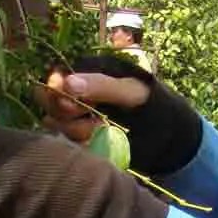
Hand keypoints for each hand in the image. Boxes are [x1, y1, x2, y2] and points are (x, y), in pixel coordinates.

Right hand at [36, 54, 203, 175]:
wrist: (167, 135)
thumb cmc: (152, 104)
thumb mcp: (131, 92)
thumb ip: (101, 86)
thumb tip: (67, 83)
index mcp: (87, 73)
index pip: (54, 81)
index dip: (55, 93)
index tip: (71, 103)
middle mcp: (76, 94)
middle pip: (49, 104)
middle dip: (68, 115)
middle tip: (94, 119)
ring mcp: (77, 117)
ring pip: (56, 125)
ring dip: (77, 131)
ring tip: (102, 130)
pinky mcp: (81, 139)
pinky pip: (67, 143)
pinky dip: (81, 144)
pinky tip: (99, 142)